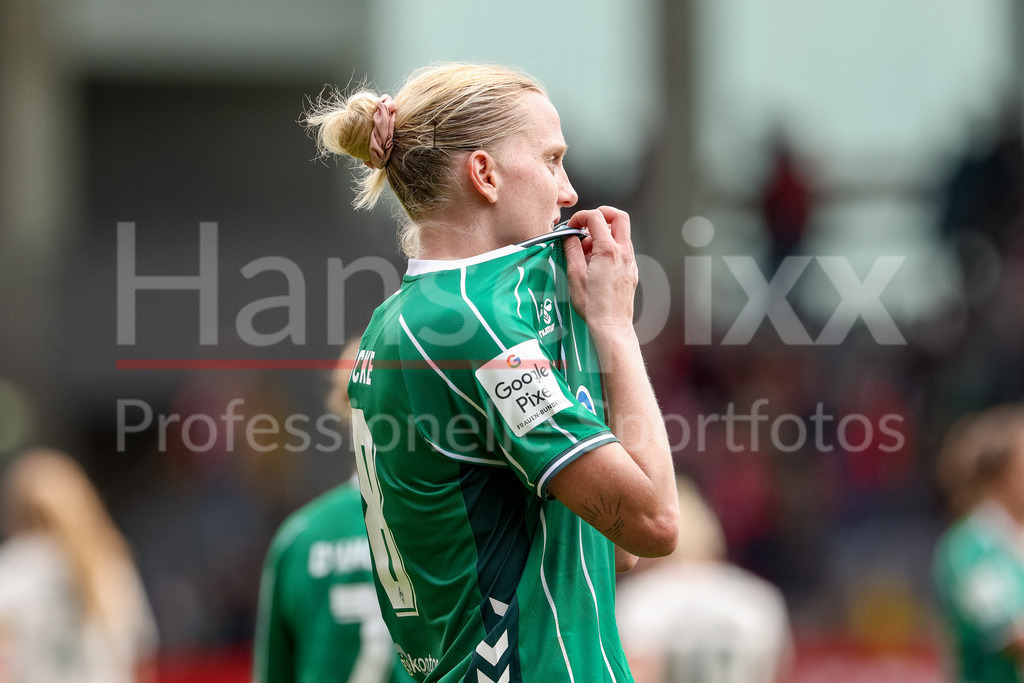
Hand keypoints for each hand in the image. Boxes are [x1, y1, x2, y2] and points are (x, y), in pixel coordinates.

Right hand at [562, 206, 638, 334]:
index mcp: (609, 251)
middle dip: (602, 214)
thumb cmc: (593, 306)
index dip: (581, 217)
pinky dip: (610, 248)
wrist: (611, 326)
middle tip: (587, 224)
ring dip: (604, 234)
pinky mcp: (631, 272)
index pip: (596, 218)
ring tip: (587, 251)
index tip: (572, 226)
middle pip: (619, 217)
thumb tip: (569, 236)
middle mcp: (623, 253)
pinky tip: (596, 263)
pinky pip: (623, 250)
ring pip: (622, 234)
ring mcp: (630, 262)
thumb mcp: (575, 275)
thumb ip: (571, 250)